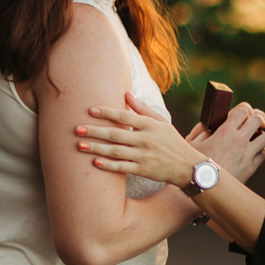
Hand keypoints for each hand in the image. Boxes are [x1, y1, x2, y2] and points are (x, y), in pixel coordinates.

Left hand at [77, 94, 264, 186]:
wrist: (188, 167)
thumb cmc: (172, 142)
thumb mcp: (162, 122)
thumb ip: (143, 109)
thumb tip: (126, 95)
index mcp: (150, 125)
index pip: (124, 116)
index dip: (106, 112)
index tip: (90, 110)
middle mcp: (146, 139)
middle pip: (115, 134)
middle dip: (94, 131)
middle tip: (77, 129)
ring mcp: (144, 156)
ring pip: (115, 151)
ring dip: (96, 149)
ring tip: (79, 146)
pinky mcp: (143, 170)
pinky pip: (122, 167)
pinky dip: (109, 166)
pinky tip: (95, 163)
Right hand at [195, 98, 264, 180]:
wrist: (203, 188)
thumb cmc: (194, 166)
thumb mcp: (193, 143)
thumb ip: (203, 130)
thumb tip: (210, 125)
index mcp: (225, 131)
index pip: (243, 110)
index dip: (245, 109)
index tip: (243, 113)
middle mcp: (239, 141)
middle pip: (258, 119)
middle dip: (259, 117)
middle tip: (259, 120)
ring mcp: (247, 155)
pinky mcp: (250, 168)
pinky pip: (263, 154)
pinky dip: (262, 150)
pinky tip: (260, 149)